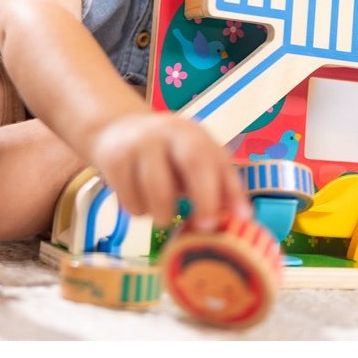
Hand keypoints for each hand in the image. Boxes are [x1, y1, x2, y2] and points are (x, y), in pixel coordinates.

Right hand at [89, 112, 251, 230]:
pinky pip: (131, 202)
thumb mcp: (195, 158)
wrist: (115, 130)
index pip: (215, 158)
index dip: (228, 190)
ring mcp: (138, 145)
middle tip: (204, 227)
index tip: (238, 218)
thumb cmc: (166, 153)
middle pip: (193, 163)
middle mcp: (167, 133)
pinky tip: (140, 198)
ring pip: (158, 192)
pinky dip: (139, 211)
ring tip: (164, 213)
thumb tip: (244, 218)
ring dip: (164, 214)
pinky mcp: (113, 161)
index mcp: (192, 133)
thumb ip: (220, 184)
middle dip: (204, 199)